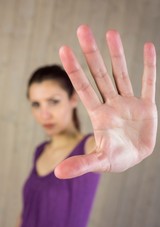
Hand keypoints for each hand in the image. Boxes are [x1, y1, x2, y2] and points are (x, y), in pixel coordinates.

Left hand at [55, 24, 157, 178]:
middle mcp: (111, 103)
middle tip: (82, 29)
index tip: (64, 49)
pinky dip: (149, 66)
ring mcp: (129, 102)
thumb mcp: (99, 162)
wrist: (135, 157)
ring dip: (116, 54)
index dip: (74, 69)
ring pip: (120, 74)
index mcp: (99, 115)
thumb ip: (81, 164)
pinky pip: (148, 83)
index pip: (83, 87)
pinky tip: (148, 47)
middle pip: (99, 74)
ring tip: (110, 32)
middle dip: (91, 53)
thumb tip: (57, 173)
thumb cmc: (116, 159)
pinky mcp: (147, 105)